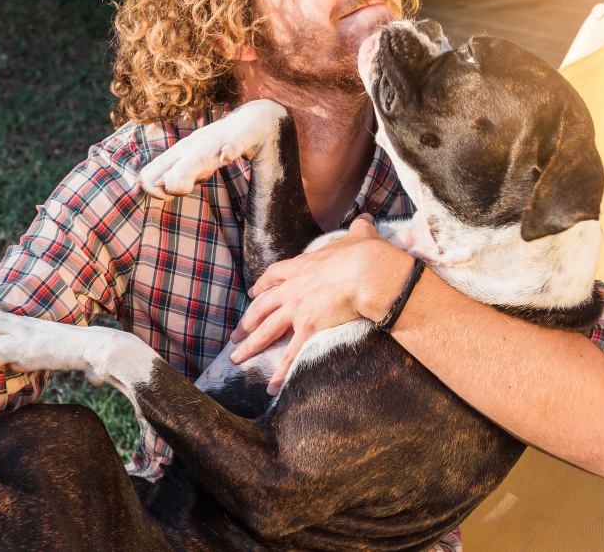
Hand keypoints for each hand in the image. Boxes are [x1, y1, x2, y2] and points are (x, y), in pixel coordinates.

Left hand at [229, 215, 414, 394]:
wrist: (369, 271)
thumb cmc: (366, 254)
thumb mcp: (359, 236)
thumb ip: (359, 229)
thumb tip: (367, 218)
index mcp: (302, 266)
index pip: (274, 276)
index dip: (261, 286)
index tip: (251, 294)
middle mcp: (293, 289)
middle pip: (261, 307)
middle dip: (245, 322)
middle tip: (234, 334)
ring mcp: (297, 309)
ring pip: (266, 331)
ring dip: (249, 347)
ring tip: (236, 359)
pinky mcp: (308, 328)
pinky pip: (290, 355)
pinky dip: (280, 372)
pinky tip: (270, 386)